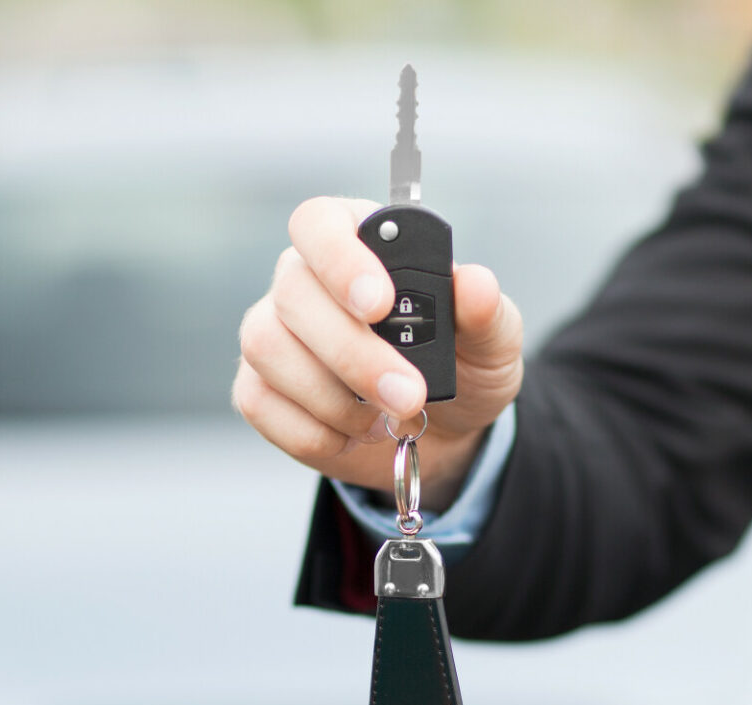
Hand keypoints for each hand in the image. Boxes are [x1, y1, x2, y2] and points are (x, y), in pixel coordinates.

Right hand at [234, 196, 525, 504]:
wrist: (443, 433)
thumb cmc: (462, 368)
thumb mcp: (492, 342)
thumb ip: (487, 313)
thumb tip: (474, 285)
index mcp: (360, 243)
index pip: (319, 223)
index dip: (340, 258)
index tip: (379, 304)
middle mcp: (304, 279)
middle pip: (294, 294)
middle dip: (352, 353)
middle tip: (407, 394)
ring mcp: (274, 333)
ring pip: (269, 349)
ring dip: (333, 397)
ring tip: (385, 418)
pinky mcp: (259, 388)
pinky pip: (262, 405)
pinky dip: (316, 431)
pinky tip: (354, 434)